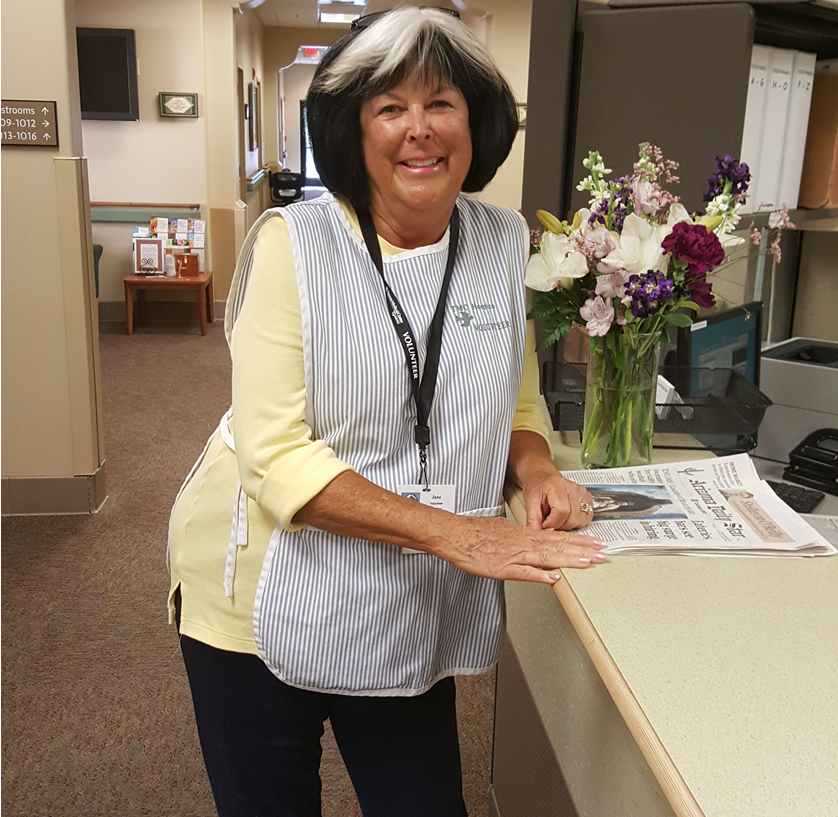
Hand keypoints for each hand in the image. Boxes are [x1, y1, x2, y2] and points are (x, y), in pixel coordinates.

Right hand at [437, 514, 604, 583]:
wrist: (454, 535)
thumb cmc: (473, 533)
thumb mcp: (502, 528)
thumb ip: (519, 536)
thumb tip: (530, 538)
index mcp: (523, 534)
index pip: (556, 537)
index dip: (578, 540)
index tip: (595, 543)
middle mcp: (523, 543)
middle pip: (558, 545)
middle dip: (582, 550)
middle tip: (602, 552)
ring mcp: (514, 555)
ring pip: (546, 557)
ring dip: (569, 560)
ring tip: (588, 562)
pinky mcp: (502, 568)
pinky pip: (524, 572)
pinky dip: (539, 575)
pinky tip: (554, 578)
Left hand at [523, 470, 594, 531]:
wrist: (542, 477)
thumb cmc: (537, 487)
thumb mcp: (530, 502)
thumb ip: (533, 520)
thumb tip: (538, 535)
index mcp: (557, 486)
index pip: (562, 511)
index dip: (552, 523)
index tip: (545, 524)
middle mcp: (573, 488)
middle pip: (572, 519)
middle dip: (559, 526)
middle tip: (549, 521)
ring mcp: (582, 493)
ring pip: (580, 521)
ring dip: (568, 525)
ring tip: (558, 518)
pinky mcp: (588, 498)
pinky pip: (586, 519)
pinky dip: (576, 522)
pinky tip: (567, 517)